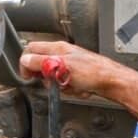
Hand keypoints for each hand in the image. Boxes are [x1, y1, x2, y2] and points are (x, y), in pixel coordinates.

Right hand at [19, 41, 137, 116]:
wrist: (113, 81)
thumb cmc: (93, 72)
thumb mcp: (61, 67)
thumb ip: (41, 63)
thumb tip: (24, 60)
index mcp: (57, 48)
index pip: (31, 50)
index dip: (26, 64)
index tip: (28, 77)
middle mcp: (62, 54)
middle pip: (41, 66)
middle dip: (45, 78)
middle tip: (53, 83)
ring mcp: (69, 65)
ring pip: (53, 78)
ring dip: (59, 86)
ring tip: (70, 86)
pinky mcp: (76, 76)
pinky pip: (64, 84)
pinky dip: (69, 89)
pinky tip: (78, 89)